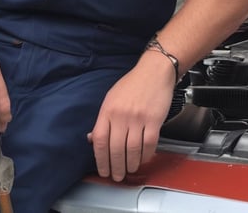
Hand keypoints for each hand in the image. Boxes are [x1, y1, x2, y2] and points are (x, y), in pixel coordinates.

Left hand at [88, 52, 175, 180]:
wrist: (155, 71)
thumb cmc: (133, 84)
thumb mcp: (111, 98)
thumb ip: (103, 119)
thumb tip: (93, 139)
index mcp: (108, 110)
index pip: (99, 140)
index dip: (100, 159)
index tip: (102, 169)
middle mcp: (121, 115)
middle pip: (116, 149)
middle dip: (115, 167)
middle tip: (116, 176)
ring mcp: (138, 118)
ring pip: (132, 150)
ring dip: (130, 165)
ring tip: (129, 170)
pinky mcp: (154, 120)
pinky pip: (149, 145)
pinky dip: (145, 156)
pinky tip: (143, 159)